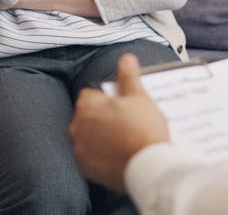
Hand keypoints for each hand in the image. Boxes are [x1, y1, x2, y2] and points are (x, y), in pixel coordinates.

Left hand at [70, 54, 169, 193]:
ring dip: (98, 137)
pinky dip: (98, 156)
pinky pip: (88, 157)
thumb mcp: (140, 97)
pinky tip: (116, 155)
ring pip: (87, 137)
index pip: (89, 95)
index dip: (106, 100)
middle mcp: (78, 127)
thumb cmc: (145, 131)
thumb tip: (126, 58)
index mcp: (88, 106)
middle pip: (86, 116)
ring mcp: (80, 149)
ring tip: (121, 141)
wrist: (150, 167)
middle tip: (124, 124)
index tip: (120, 107)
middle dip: (101, 118)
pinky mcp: (85, 168)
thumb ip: (129, 76)